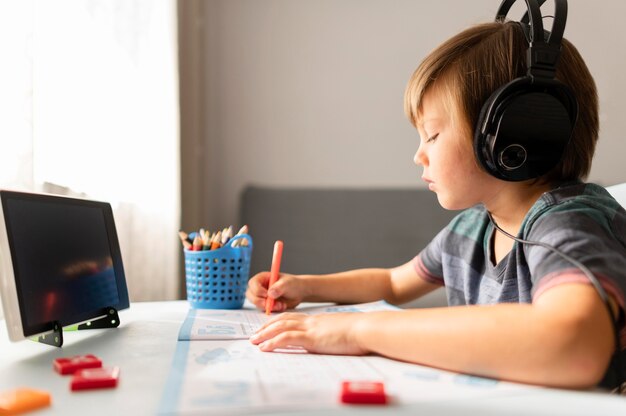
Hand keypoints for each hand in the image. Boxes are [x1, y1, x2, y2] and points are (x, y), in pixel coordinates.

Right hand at [245, 272, 305, 311]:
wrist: (299, 293)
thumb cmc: (293, 284)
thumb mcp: (288, 283)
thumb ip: (279, 287)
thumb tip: (270, 293)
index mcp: (262, 278)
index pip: (253, 283)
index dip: (257, 290)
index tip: (267, 295)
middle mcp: (260, 287)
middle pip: (251, 295)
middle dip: (260, 301)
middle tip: (270, 305)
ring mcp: (262, 297)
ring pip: (257, 304)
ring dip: (268, 307)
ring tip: (281, 304)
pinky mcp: (265, 305)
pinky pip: (264, 310)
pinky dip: (272, 310)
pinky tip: (281, 306)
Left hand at [249, 312, 368, 355]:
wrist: (366, 327)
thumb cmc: (361, 331)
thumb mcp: (344, 330)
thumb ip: (334, 333)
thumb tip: (334, 340)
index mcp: (319, 320)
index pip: (294, 318)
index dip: (279, 322)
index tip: (269, 327)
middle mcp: (312, 321)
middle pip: (283, 320)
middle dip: (267, 326)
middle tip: (255, 334)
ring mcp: (311, 329)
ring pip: (280, 327)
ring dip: (264, 334)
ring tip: (254, 341)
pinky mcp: (312, 338)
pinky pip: (286, 338)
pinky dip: (273, 342)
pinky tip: (265, 347)